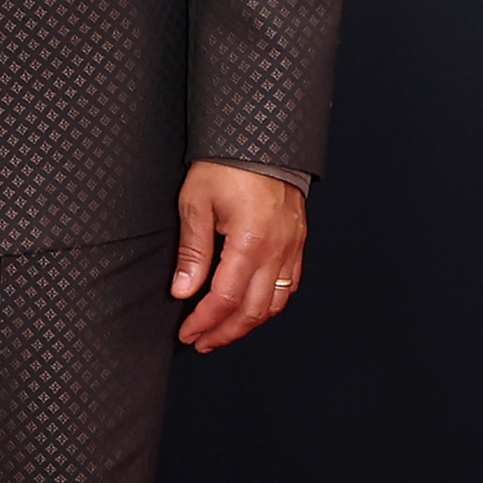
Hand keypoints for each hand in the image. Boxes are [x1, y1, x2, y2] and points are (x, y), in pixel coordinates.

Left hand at [171, 162, 306, 352]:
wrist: (260, 140)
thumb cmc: (227, 165)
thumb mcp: (196, 203)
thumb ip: (193, 251)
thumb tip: (184, 290)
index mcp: (250, 240)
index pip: (226, 298)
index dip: (205, 321)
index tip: (188, 333)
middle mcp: (277, 249)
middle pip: (253, 310)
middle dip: (225, 332)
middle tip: (202, 342)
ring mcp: (292, 247)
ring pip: (275, 303)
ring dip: (248, 324)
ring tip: (223, 332)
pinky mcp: (298, 242)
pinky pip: (290, 285)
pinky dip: (270, 304)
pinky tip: (252, 309)